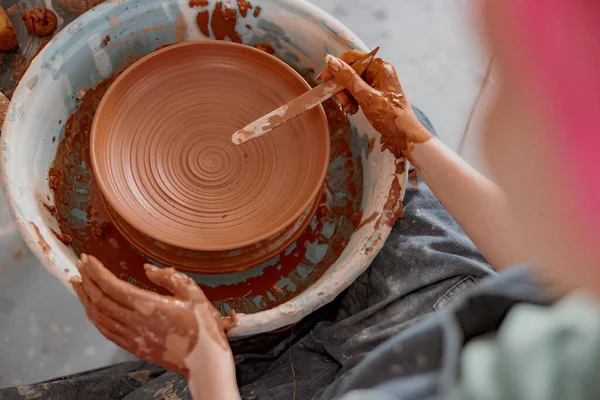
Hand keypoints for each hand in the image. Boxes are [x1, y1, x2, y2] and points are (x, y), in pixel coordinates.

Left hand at [71, 254, 235, 377]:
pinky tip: (92, 310)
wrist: (204, 361)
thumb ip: (170, 278)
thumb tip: (148, 269)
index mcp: (149, 306)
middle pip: (100, 300)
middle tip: (79, 267)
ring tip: (79, 285)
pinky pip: (106, 332)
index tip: (87, 259)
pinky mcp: (134, 348)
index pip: (112, 286)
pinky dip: (95, 318)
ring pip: (99, 317)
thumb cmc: (202, 327)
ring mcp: (133, 337)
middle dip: (87, 282)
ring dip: (86, 299)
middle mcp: (135, 322)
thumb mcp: (194, 294)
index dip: (96, 272)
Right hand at [318, 51, 432, 158]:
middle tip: (342, 103)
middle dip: (342, 87)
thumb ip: (348, 79)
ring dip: (346, 96)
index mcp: (380, 68)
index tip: (324, 79)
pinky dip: (352, 101)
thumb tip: (332, 62)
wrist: (405, 136)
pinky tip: (353, 110)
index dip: (336, 67)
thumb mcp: (366, 97)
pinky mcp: (375, 94)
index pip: (353, 58)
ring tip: (349, 110)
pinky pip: (357, 92)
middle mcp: (379, 72)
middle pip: (350, 72)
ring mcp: (377, 83)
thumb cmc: (391, 117)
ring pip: (352, 83)